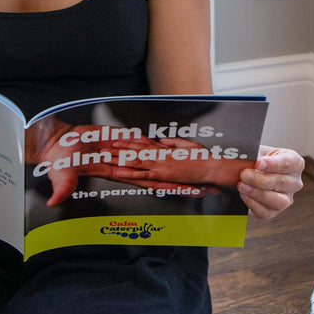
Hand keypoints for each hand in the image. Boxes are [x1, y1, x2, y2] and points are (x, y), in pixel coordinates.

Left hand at [110, 136, 250, 186]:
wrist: (210, 167)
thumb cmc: (202, 157)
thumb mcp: (187, 145)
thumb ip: (173, 143)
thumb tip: (162, 141)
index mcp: (165, 149)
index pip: (143, 144)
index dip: (129, 141)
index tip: (117, 138)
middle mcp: (160, 155)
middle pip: (135, 150)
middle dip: (119, 149)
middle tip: (104, 147)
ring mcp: (160, 165)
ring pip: (135, 160)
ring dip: (120, 159)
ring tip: (106, 157)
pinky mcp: (163, 175)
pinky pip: (143, 174)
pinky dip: (130, 173)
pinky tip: (119, 172)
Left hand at [237, 145, 303, 219]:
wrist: (252, 172)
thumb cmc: (259, 160)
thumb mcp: (258, 152)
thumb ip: (254, 153)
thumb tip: (245, 156)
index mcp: (295, 163)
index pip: (289, 163)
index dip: (273, 164)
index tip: (258, 163)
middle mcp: (294, 182)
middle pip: (282, 183)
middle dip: (260, 179)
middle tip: (244, 174)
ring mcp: (287, 198)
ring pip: (278, 201)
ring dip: (257, 193)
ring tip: (242, 186)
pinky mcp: (274, 211)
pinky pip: (266, 212)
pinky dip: (253, 204)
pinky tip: (244, 195)